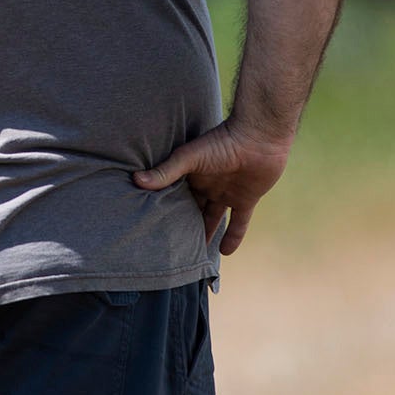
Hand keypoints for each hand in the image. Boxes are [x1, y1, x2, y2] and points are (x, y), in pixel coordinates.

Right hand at [133, 120, 290, 255]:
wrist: (258, 137)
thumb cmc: (222, 142)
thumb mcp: (189, 157)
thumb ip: (166, 171)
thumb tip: (136, 180)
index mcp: (191, 174)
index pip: (175, 197)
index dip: (166, 211)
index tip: (153, 230)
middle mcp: (208, 185)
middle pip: (193, 210)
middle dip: (185, 226)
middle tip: (172, 249)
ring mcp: (227, 193)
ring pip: (213, 218)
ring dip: (206, 234)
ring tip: (195, 256)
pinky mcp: (246, 200)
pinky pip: (239, 223)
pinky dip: (233, 237)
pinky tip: (225, 253)